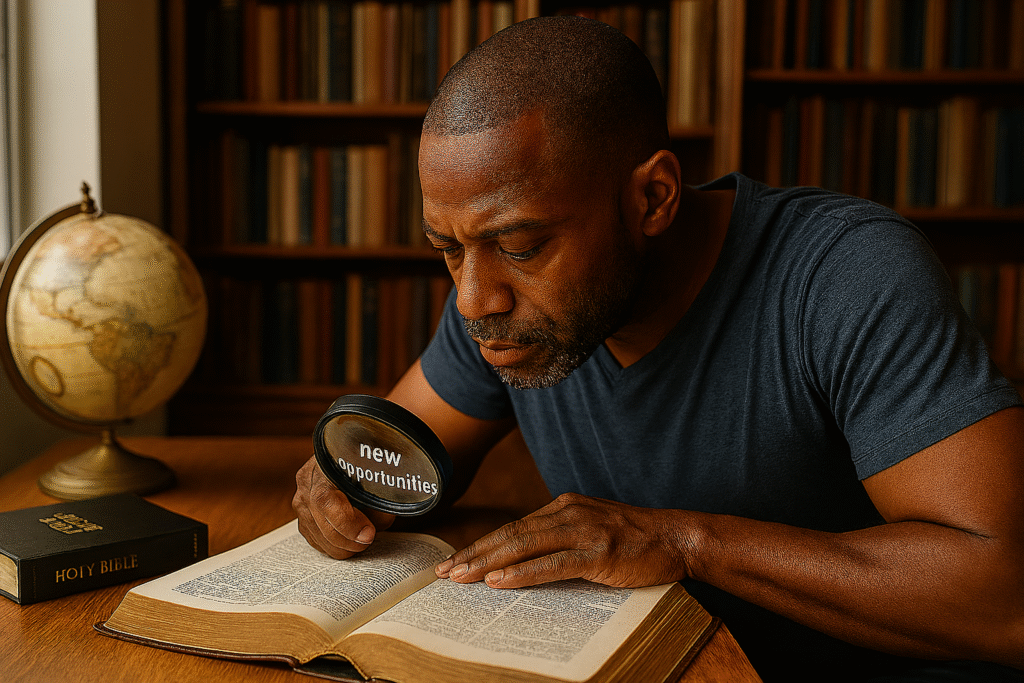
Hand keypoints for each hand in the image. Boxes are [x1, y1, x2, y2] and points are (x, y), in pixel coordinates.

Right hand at [293, 455, 394, 558]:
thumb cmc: (364, 460)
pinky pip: (317, 540)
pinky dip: (335, 544)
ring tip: (362, 537)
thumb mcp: (377, 473)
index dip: (348, 524)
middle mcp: (308, 483)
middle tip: (370, 538)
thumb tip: (376, 527)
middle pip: (323, 525)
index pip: (326, 501)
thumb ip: (378, 501)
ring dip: (344, 545)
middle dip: (351, 540)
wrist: (346, 452)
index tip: (368, 534)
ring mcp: (302, 499)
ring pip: (320, 538)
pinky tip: (349, 537)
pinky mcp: (303, 514)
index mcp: (325, 465)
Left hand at [435, 493, 693, 588]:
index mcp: (564, 507)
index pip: (513, 528)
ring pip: (523, 546)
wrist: (676, 538)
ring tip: (461, 577)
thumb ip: (560, 540)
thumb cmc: (634, 540)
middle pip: (511, 535)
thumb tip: (521, 563)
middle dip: (474, 554)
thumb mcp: (591, 531)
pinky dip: (521, 573)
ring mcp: (582, 531)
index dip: (482, 545)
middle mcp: (568, 513)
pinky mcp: (597, 552)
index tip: (456, 561)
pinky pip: (550, 564)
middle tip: (445, 572)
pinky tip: (498, 582)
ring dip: (488, 563)